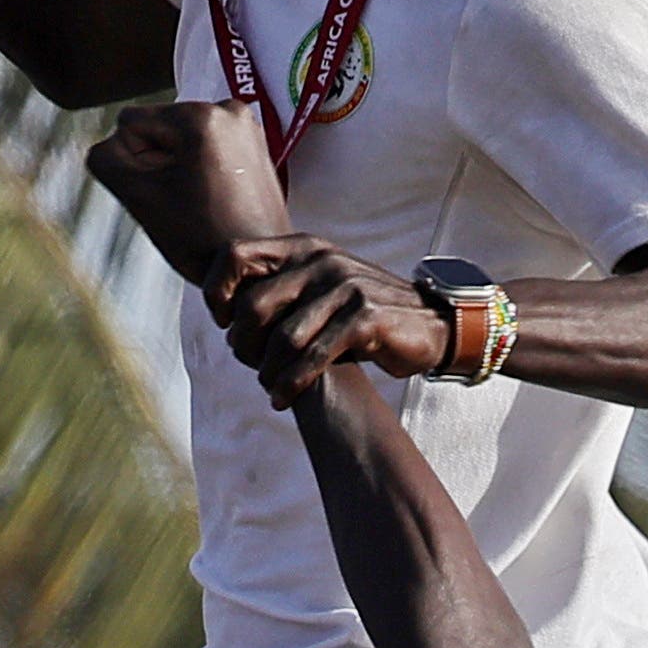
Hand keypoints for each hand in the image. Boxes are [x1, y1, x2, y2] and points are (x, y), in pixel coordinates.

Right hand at [85, 103, 290, 288]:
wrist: (253, 268)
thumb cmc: (203, 237)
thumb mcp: (138, 197)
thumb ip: (105, 160)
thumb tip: (109, 145)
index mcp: (200, 116)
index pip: (131, 123)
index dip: (133, 161)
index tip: (161, 192)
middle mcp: (228, 110)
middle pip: (159, 130)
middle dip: (158, 164)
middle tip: (180, 201)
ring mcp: (246, 128)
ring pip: (180, 141)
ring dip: (177, 169)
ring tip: (197, 202)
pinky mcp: (254, 146)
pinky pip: (205, 150)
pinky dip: (199, 172)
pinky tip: (210, 199)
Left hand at [214, 239, 450, 398]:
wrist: (431, 325)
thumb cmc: (360, 315)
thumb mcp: (319, 291)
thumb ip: (279, 292)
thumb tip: (225, 317)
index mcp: (302, 247)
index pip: (234, 255)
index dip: (216, 292)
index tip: (223, 323)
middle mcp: (321, 260)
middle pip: (253, 306)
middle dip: (243, 344)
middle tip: (249, 364)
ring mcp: (345, 287)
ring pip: (283, 338)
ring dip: (267, 372)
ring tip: (268, 387)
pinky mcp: (365, 318)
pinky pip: (313, 357)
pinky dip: (291, 384)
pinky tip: (282, 399)